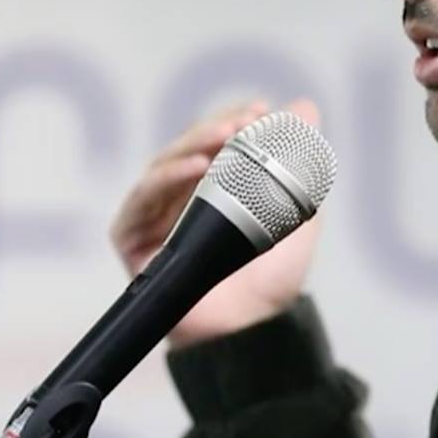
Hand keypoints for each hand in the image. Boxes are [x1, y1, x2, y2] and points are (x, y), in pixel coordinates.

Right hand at [108, 98, 326, 348]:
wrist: (252, 331)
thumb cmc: (270, 279)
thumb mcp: (295, 213)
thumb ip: (300, 163)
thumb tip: (307, 106)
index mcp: (210, 191)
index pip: (213, 143)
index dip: (232, 121)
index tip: (259, 110)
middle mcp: (176, 201)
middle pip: (185, 149)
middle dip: (214, 128)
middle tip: (244, 120)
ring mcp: (151, 220)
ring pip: (163, 167)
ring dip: (193, 145)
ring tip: (225, 135)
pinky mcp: (131, 240)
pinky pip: (140, 200)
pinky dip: (165, 179)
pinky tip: (194, 168)